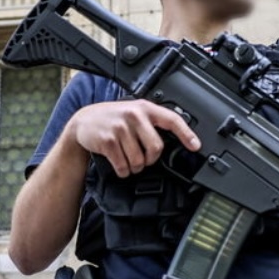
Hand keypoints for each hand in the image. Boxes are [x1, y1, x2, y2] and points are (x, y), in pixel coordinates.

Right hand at [66, 100, 200, 176]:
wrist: (83, 121)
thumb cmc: (112, 119)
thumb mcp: (133, 112)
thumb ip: (151, 122)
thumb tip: (176, 140)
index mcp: (145, 108)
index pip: (171, 119)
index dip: (186, 134)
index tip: (195, 146)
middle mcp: (134, 115)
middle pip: (156, 147)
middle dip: (150, 159)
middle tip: (143, 158)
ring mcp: (120, 128)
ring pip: (139, 160)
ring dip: (134, 167)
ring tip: (127, 159)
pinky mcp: (108, 141)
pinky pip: (123, 166)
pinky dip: (123, 171)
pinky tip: (119, 163)